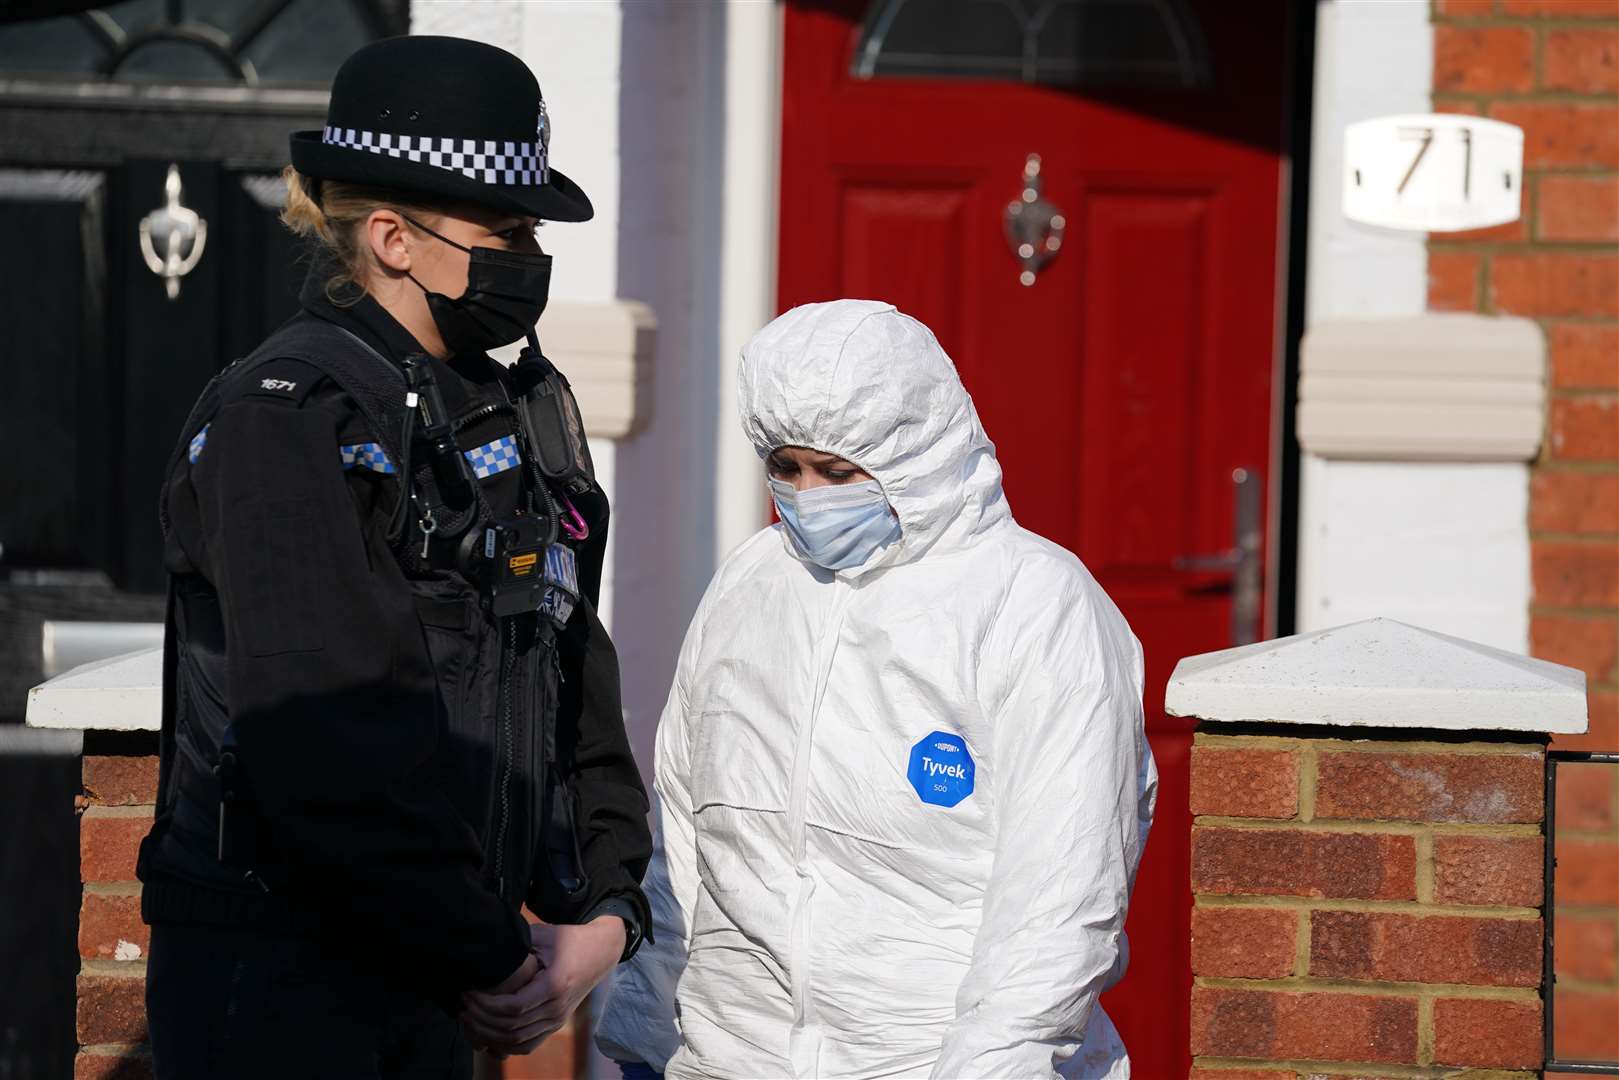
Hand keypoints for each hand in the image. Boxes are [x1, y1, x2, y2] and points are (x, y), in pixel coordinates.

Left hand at [459, 916, 625, 1057]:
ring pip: (516, 1040)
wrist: (601, 951)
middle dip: (481, 1019)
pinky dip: (504, 1044)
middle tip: (463, 1005)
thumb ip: (516, 943)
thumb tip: (483, 946)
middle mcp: (557, 1008)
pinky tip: (488, 1032)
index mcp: (554, 985)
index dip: (485, 1004)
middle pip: (510, 1027)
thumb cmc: (569, 938)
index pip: (512, 1008)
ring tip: (470, 1017)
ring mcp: (558, 1019)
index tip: (469, 992)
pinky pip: (527, 1045)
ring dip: (489, 1033)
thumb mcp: (544, 934)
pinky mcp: (556, 1024)